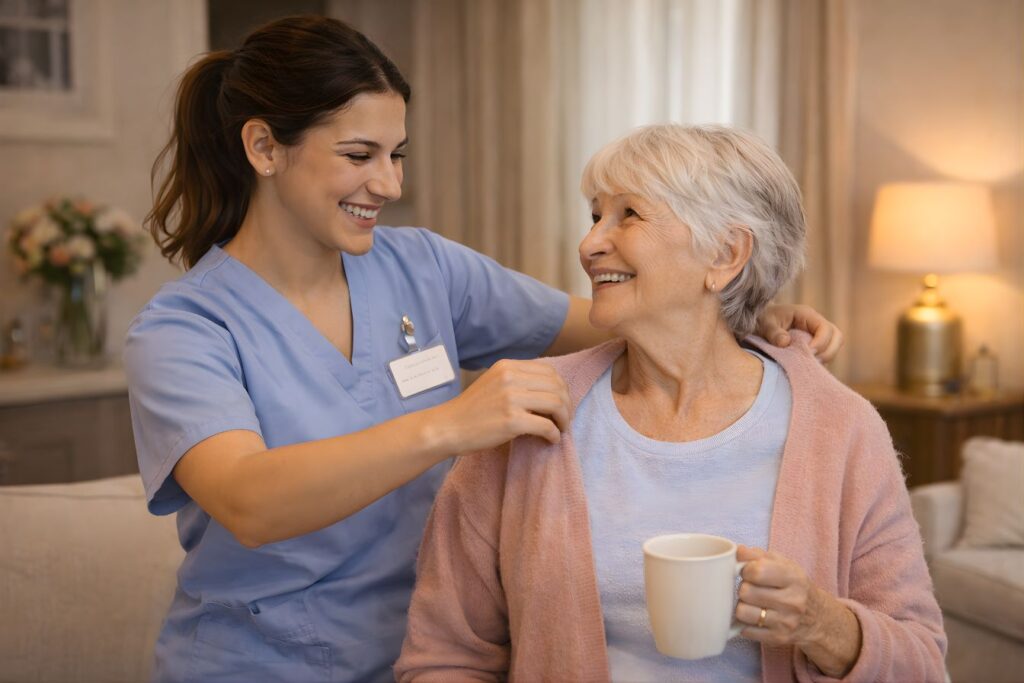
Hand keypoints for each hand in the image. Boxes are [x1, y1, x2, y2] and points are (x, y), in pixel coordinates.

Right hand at [434, 359, 570, 452]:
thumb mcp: (494, 383)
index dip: (561, 389)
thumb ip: (518, 380)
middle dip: (567, 405)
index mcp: (508, 366)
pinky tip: (551, 439)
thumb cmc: (471, 410)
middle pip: (557, 387)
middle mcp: (510, 377)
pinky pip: (547, 426)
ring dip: (564, 419)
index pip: (549, 372)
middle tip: (564, 419)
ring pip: (556, 404)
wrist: (448, 427)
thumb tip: (550, 391)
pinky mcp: (511, 420)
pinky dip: (554, 434)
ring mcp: (511, 398)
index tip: (562, 404)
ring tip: (560, 429)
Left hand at [735, 545, 860, 677]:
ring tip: (751, 603)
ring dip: (742, 606)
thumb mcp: (782, 563)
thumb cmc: (793, 585)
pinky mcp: (777, 638)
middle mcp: (792, 602)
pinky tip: (754, 617)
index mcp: (793, 578)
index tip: (749, 572)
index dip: (746, 570)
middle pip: (745, 592)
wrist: (817, 617)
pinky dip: (744, 623)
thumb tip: (736, 551)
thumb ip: (757, 554)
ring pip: (742, 612)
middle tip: (751, 589)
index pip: (757, 571)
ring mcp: (785, 623)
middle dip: (743, 588)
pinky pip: (745, 630)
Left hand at [755, 304, 842, 362]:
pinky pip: (824, 357)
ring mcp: (817, 337)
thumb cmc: (762, 320)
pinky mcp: (814, 348)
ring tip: (807, 366)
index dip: (821, 342)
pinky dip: (818, 364)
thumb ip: (773, 332)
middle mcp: (815, 325)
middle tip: (811, 362)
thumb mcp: (764, 323)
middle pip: (837, 338)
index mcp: (807, 315)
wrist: (758, 324)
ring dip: (824, 359)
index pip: (826, 328)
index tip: (808, 353)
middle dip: (828, 352)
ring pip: (833, 349)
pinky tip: (805, 369)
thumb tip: (785, 342)